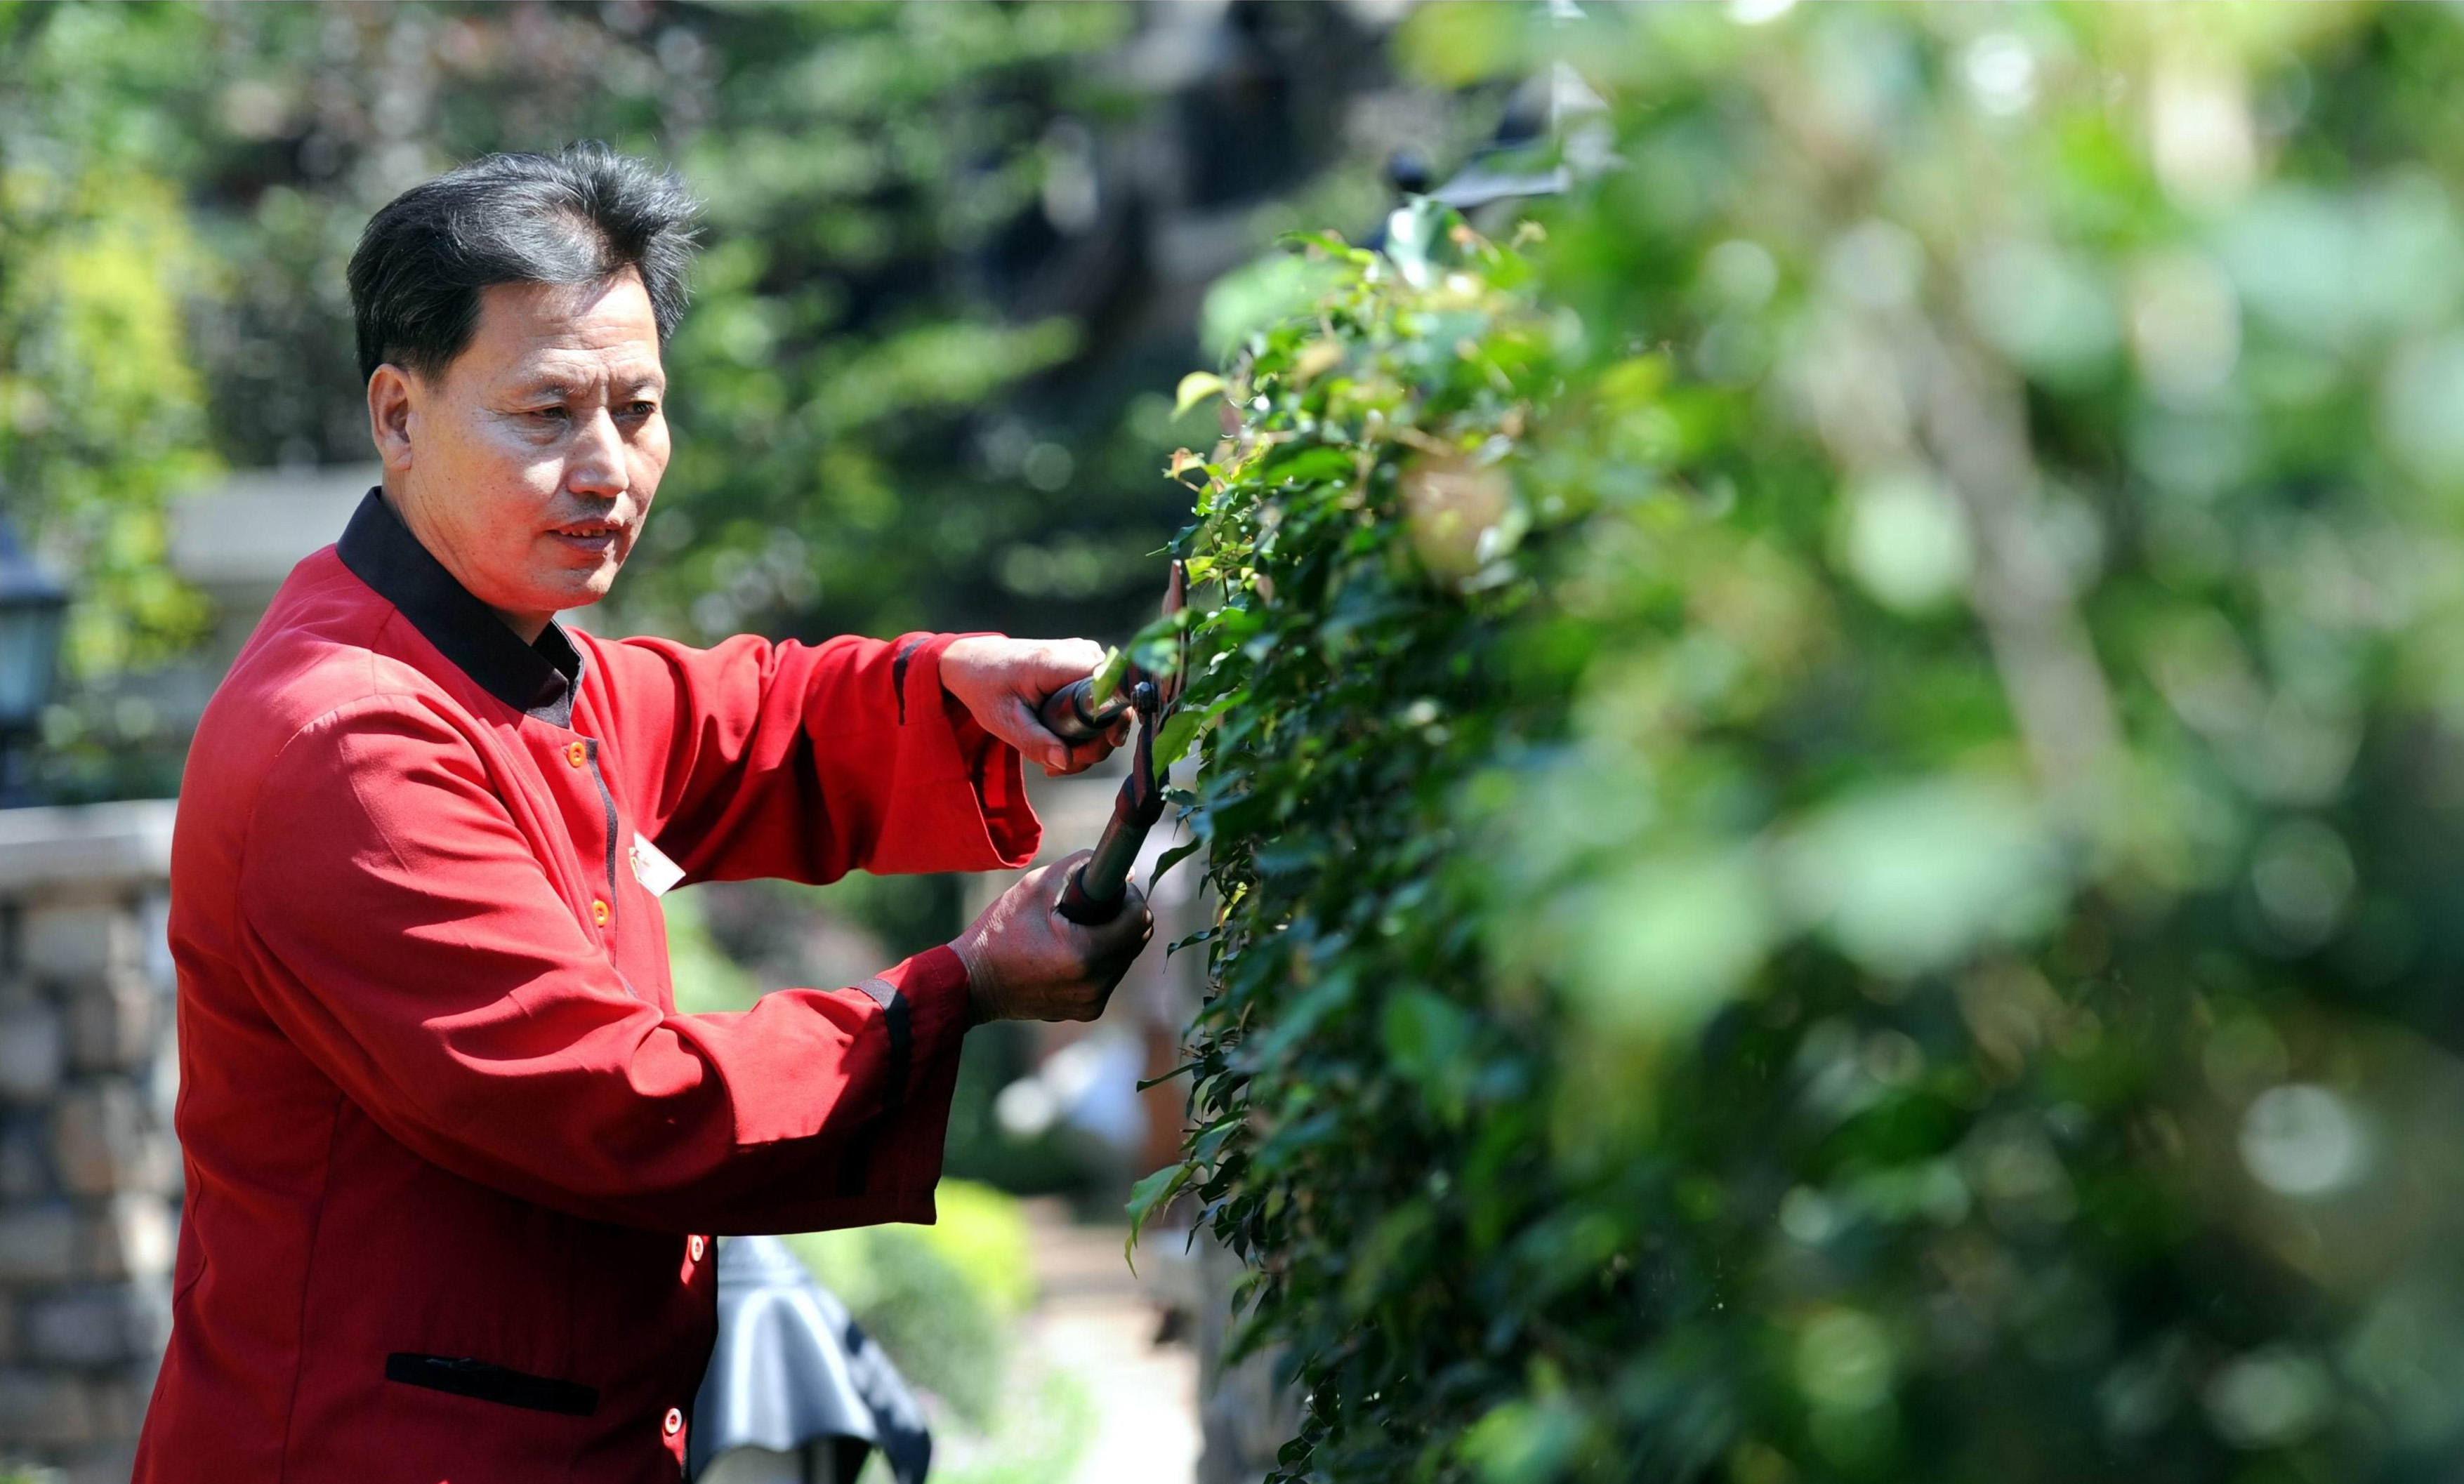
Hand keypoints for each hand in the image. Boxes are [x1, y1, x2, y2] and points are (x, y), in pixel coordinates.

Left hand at [941, 635, 1132, 776]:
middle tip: (1064, 764)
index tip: (1105, 744)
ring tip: (1056, 759)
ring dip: (1091, 739)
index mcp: (1057, 662)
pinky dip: (1087, 725)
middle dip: (1097, 742)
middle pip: (1114, 702)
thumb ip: (1035, 742)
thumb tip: (1066, 761)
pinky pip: (1100, 698)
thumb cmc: (986, 687)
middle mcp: (1079, 652)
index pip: (1111, 685)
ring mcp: (1085, 655)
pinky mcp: (1085, 663)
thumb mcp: (1004, 721)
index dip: (1116, 717)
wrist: (976, 662)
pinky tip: (1061, 744)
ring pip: (1109, 704)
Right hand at [949, 851, 1152, 1024]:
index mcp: (1084, 954)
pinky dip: (1100, 960)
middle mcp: (1095, 984)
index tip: (1112, 889)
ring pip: (1125, 959)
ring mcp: (1092, 1002)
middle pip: (1137, 940)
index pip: (1140, 920)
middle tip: (1093, 907)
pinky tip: (1070, 952)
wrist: (973, 983)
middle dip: (1123, 917)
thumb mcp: (1036, 887)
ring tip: (1076, 930)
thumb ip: (1081, 868)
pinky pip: (1109, 977)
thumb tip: (1123, 872)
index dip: (1131, 897)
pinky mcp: (1087, 1011)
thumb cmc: (1000, 931)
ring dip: (1113, 939)